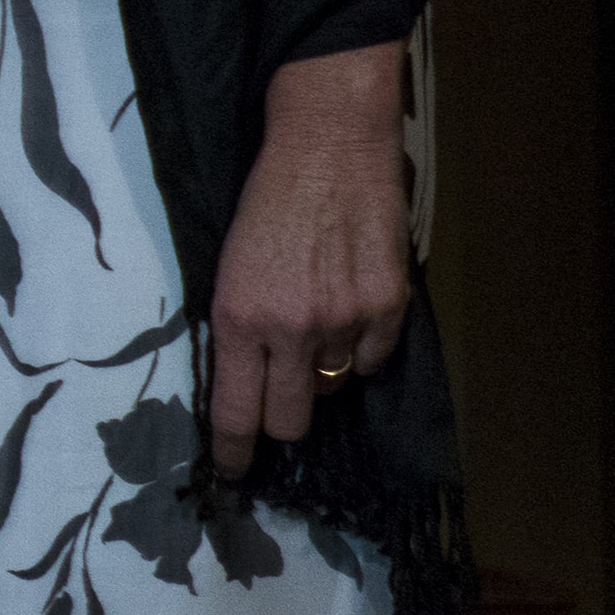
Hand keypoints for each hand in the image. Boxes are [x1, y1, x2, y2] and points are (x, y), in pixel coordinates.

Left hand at [207, 43, 410, 475]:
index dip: (234, 450)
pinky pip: (373, 358)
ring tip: (314, 322)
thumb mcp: (226, 263)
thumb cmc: (264, 197)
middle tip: (278, 398)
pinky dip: (360, 344)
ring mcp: (343, 320)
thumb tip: (244, 376)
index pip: (236, 410)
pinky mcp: (387, 306)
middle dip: (282, 419)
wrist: (325, 144)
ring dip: (321, 369)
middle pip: (290, 420)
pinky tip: (348, 306)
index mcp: (237, 317)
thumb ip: (237, 322)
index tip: (231, 471)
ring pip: (333, 386)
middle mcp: (290, 329)